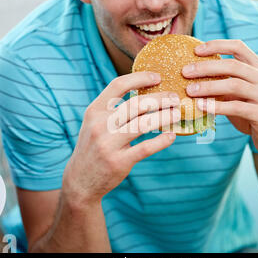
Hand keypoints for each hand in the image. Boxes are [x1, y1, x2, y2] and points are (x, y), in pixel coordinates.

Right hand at [63, 72, 180, 203]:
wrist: (80, 180)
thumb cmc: (94, 148)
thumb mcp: (95, 124)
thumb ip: (113, 110)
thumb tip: (146, 95)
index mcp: (95, 110)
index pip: (118, 85)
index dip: (140, 78)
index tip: (158, 77)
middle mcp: (100, 125)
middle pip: (136, 104)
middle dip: (160, 98)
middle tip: (175, 97)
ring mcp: (109, 144)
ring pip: (143, 124)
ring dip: (164, 117)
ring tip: (177, 113)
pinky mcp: (118, 161)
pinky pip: (145, 147)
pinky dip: (162, 140)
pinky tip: (171, 136)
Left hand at [182, 39, 257, 157]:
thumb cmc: (251, 112)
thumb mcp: (239, 94)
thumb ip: (224, 83)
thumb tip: (192, 76)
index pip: (238, 47)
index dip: (216, 45)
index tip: (195, 50)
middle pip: (232, 65)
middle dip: (206, 67)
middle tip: (185, 72)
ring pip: (233, 85)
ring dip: (208, 86)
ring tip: (189, 90)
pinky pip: (236, 107)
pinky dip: (216, 106)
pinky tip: (201, 107)